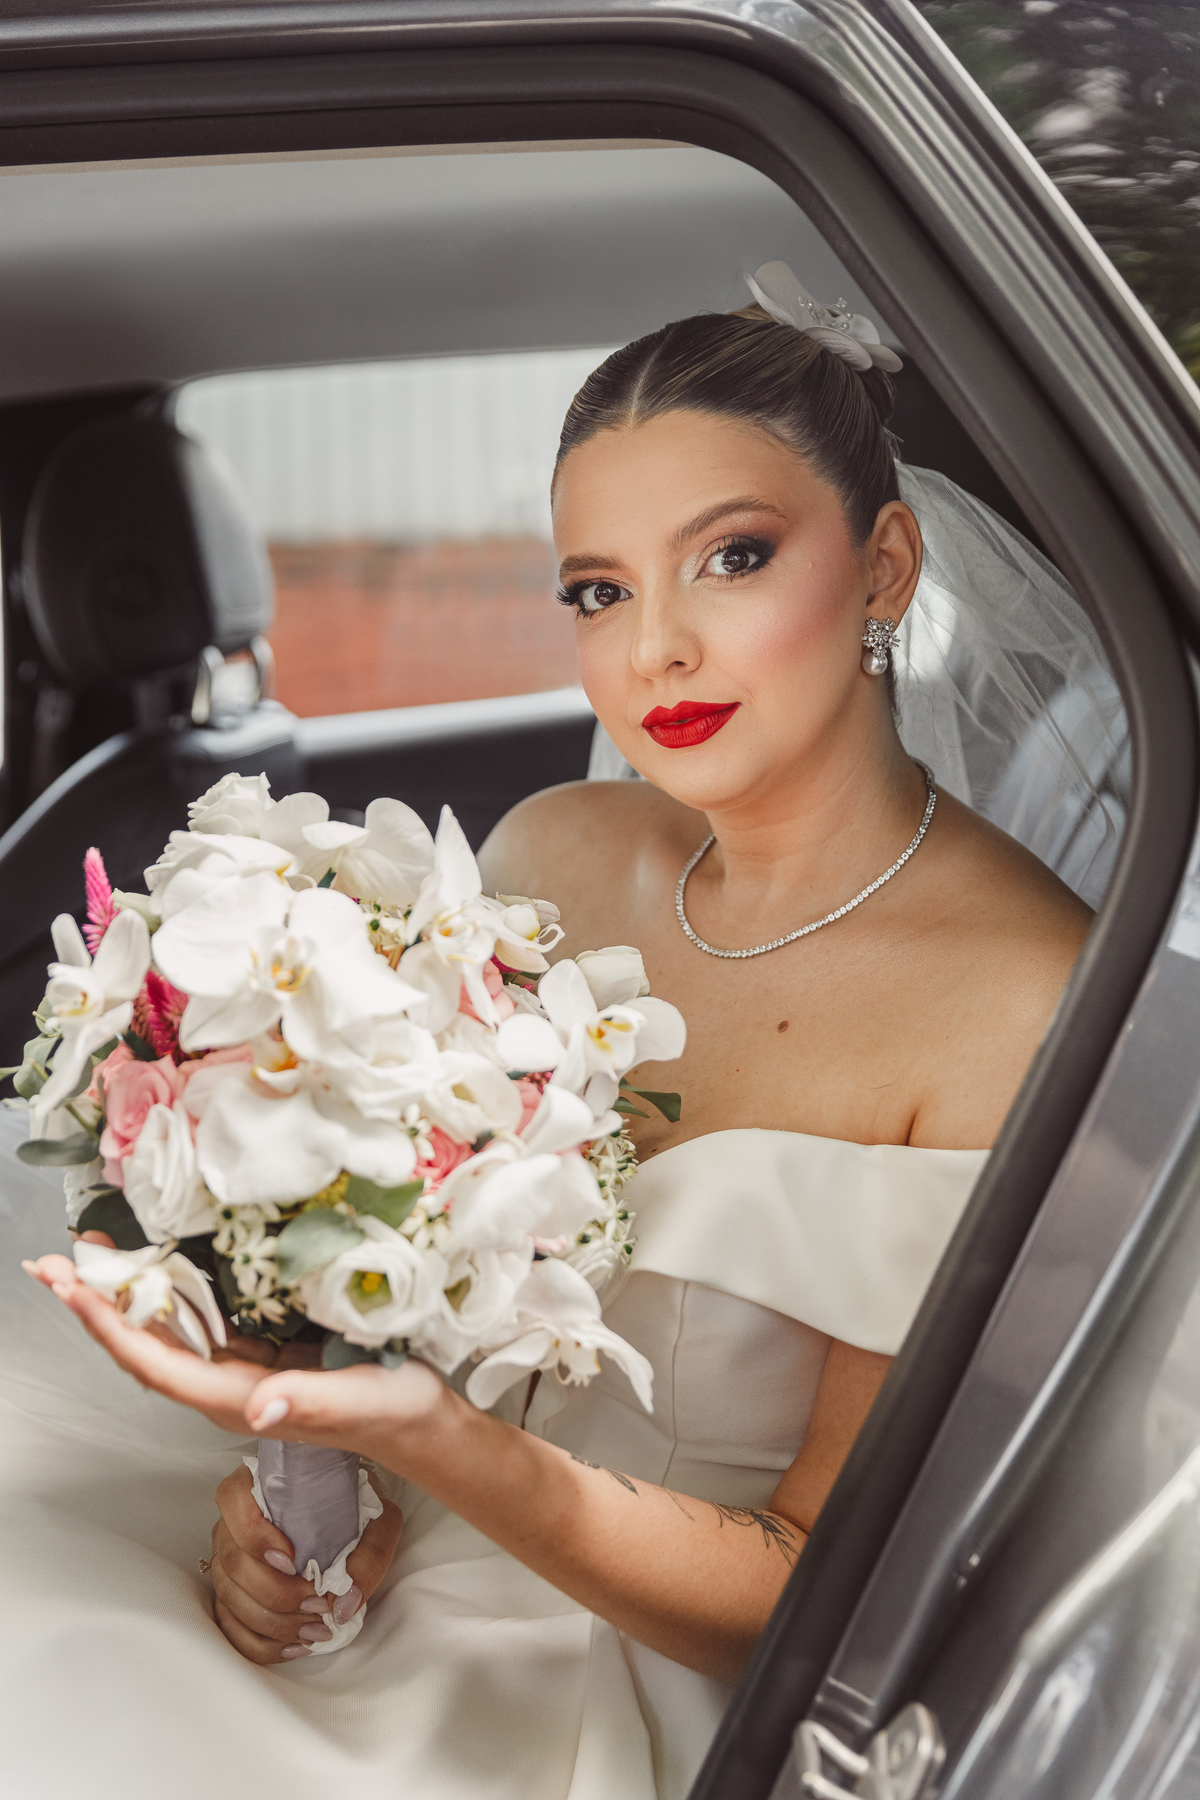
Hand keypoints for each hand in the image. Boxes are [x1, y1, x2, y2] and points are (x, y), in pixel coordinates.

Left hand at [22, 1249, 453, 1464]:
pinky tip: (158, 1258)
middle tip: (57, 1262)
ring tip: (90, 1253)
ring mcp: (239, 1365)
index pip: (157, 1363)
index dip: (113, 1326)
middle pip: (146, 1344)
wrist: (420, 1420)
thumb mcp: (356, 1401)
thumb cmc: (391, 1411)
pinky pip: (200, 1315)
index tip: (77, 1290)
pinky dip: (171, 1286)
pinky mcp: (258, 1346)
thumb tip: (253, 1406)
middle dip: (99, 1304)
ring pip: (166, 1328)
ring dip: (124, 1293)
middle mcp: (226, 1384)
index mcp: (237, 1399)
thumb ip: (306, 1401)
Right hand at [209, 1464, 403, 1663]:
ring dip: (273, 1624)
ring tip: (315, 1629)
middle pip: (234, 1563)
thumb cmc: (355, 1509)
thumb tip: (343, 1604)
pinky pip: (231, 1626)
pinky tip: (294, 1646)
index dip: (256, 1537)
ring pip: (231, 1599)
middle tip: (317, 1605)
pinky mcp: (233, 1593)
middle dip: (276, 1594)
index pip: (234, 1503)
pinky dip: (261, 1644)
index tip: (292, 1560)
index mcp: (258, 1485)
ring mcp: (229, 1560)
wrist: (349, 1516)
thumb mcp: (378, 1519)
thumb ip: (369, 1554)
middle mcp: (232, 1522)